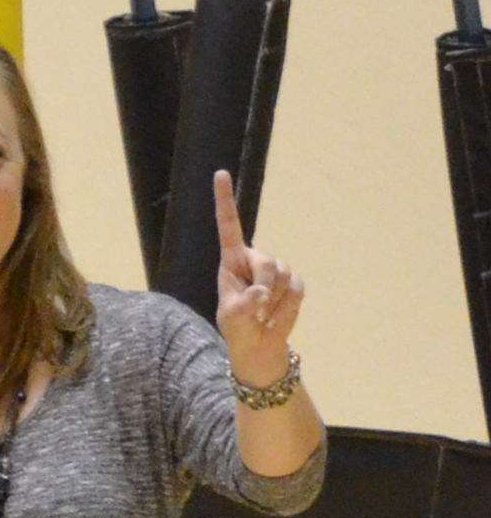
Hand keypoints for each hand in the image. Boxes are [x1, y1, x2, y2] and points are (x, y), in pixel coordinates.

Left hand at [212, 170, 303, 370]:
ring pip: (284, 276)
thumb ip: (243, 305)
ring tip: (264, 313)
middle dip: (264, 288)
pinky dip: (289, 306)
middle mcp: (253, 258)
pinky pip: (297, 289)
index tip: (220, 172)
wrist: (259, 345)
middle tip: (256, 309)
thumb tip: (261, 293)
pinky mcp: (294, 281)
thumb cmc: (237, 328)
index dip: (225, 200)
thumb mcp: (232, 318)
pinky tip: (277, 314)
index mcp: (230, 261)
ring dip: (275, 301)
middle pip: (268, 263)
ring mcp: (276, 269)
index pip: (228, 225)